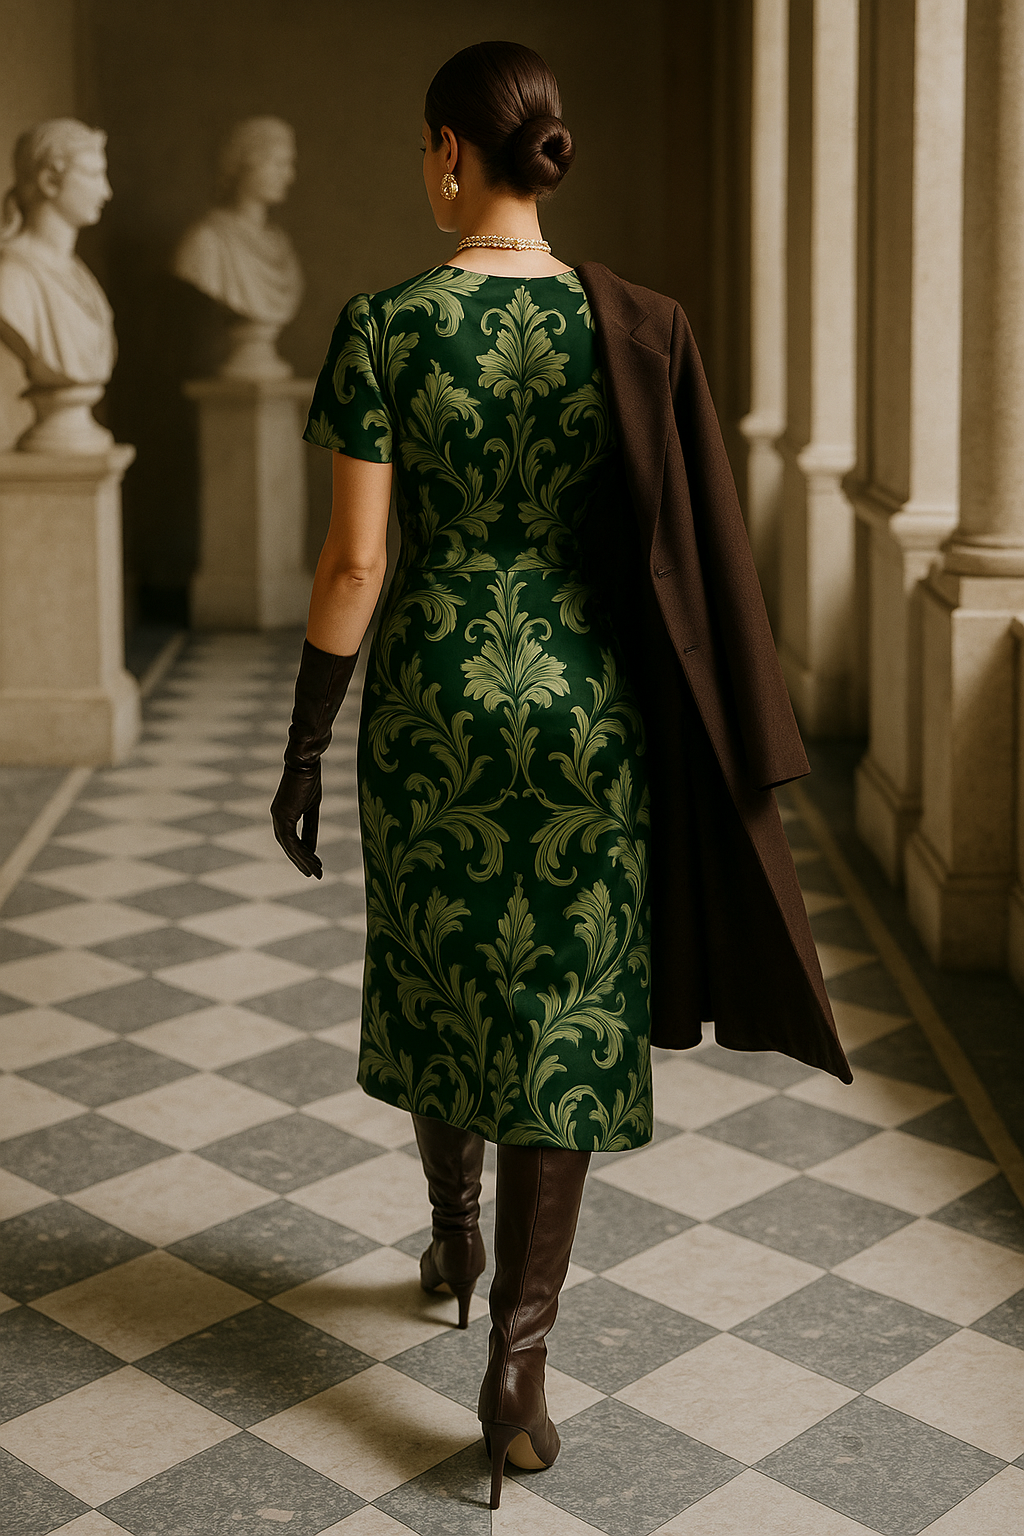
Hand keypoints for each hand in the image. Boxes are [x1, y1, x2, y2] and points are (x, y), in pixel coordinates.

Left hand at [270, 763, 322, 878]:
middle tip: (314, 874)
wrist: (305, 763)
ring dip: (302, 860)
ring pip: (289, 846)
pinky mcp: (283, 816)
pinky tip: (312, 861)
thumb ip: (311, 828)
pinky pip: (291, 840)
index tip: (314, 864)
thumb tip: (312, 848)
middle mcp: (277, 817)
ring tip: (315, 872)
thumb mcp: (313, 807)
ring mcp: (278, 817)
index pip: (291, 839)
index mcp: (283, 813)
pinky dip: (301, 852)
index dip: (302, 853)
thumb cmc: (310, 779)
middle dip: (301, 861)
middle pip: (288, 846)